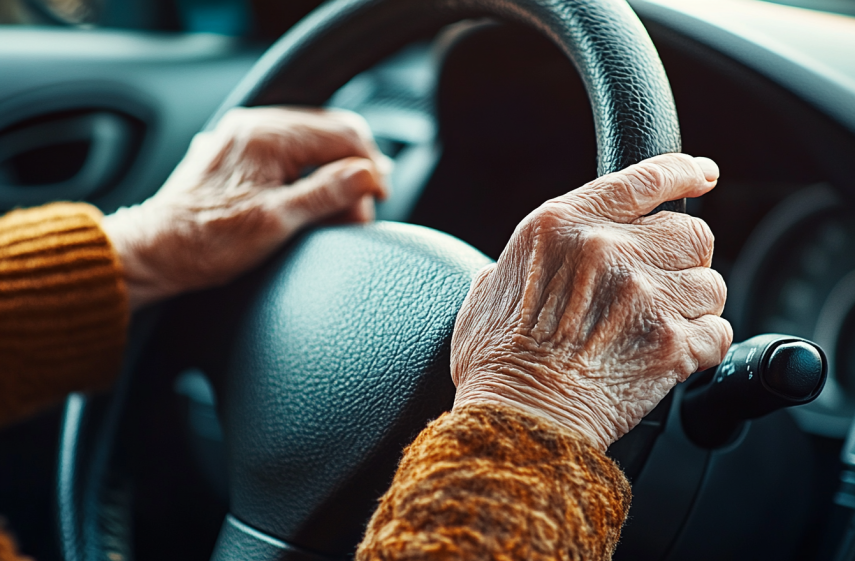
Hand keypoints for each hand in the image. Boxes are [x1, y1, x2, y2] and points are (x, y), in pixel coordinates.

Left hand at [103, 107, 390, 309]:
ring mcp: (245, 137)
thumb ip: (326, 194)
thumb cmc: (208, 241)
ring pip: (312, 142)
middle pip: (330, 132)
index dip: (370, 164)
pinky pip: (290, 152)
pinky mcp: (240, 155)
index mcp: (266, 135)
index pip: (342, 134)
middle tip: (362, 208)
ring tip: (340, 211)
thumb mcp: (276, 221)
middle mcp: (255, 125)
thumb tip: (367, 175)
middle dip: (354, 168)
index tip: (380, 196)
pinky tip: (314, 200)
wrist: (155, 252)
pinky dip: (310, 173)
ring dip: (333, 173)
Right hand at [451, 154, 731, 450]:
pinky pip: (716, 331)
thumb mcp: (488, 288)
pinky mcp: (671, 344)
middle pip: (690, 232)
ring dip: (692, 304)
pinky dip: (701, 345)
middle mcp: (607, 251)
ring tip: (658, 325)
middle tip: (659, 283)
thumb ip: (522, 262)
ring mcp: (643, 296)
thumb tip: (527, 263)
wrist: (517, 419)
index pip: (644, 179)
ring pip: (710, 283)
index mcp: (562, 227)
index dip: (684, 172)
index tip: (703, 175)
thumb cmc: (496, 361)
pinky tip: (670, 354)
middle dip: (682, 257)